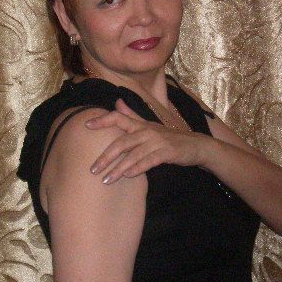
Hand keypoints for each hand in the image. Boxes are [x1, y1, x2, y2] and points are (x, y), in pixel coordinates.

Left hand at [85, 98, 211, 183]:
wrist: (195, 145)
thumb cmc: (168, 137)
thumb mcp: (149, 125)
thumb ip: (131, 115)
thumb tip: (116, 101)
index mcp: (140, 124)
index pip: (118, 117)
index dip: (102, 120)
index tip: (86, 125)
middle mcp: (146, 130)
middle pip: (121, 142)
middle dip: (105, 157)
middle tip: (92, 169)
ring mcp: (157, 141)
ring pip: (133, 154)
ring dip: (118, 168)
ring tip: (105, 180)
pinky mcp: (167, 152)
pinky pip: (149, 161)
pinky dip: (137, 168)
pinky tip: (128, 176)